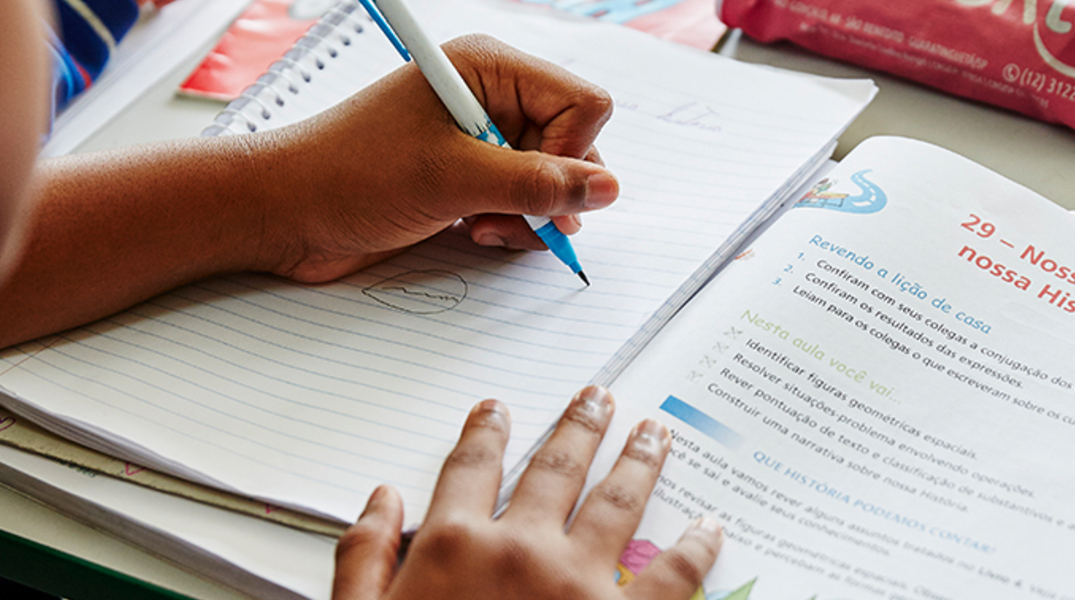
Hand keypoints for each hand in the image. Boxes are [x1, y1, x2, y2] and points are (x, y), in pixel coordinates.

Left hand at [235, 34, 616, 282]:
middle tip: (516, 216)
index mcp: (488, 69)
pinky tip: (474, 233)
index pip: (583, 104)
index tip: (536, 185)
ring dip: (530, 217)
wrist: (284, 213)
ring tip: (485, 227)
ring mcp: (477, 141)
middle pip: (573, 145)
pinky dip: (510, 226)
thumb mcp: (451, 178)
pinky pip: (522, 204)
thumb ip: (536, 184)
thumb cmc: (346, 174)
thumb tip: (605, 189)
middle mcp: (489, 99)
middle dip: (552, 191)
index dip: (573, 152)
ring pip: (551, 182)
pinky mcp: (465, 179)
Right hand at [333, 386, 723, 599]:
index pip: (471, 467)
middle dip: (579, 426)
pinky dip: (696, 547)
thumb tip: (383, 499)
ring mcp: (579, 585)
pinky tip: (711, 526)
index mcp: (454, 546)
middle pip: (555, 469)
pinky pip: (674, 576)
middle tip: (599, 397)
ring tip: (654, 432)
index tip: (498, 410)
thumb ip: (364, 556)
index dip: (486, 431)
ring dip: (638, 459)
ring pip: (617, 501)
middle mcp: (521, 550)